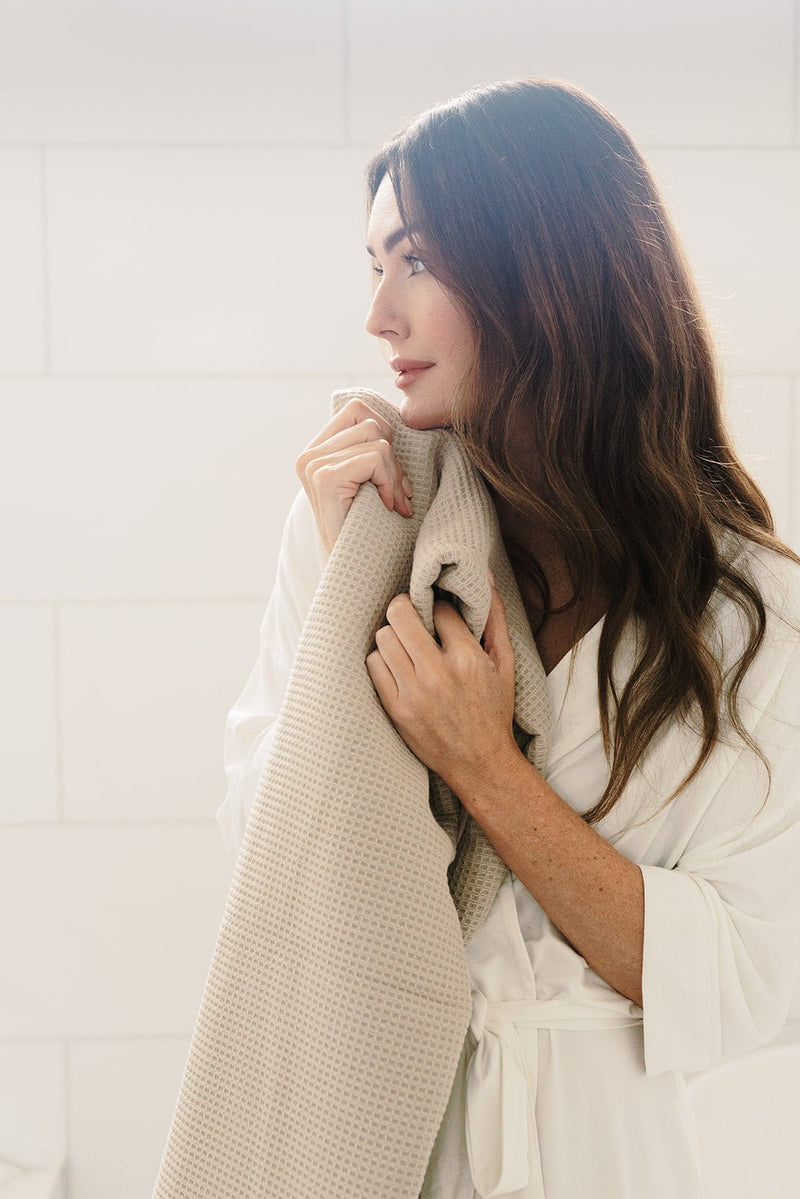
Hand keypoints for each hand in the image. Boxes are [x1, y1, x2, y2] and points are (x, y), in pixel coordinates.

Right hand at [295, 396, 414, 556]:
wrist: (354, 572)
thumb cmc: (369, 528)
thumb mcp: (368, 482)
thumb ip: (371, 450)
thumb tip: (402, 417)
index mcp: (315, 451)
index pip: (358, 410)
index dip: (385, 434)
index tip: (392, 473)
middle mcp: (308, 456)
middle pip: (369, 421)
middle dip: (393, 456)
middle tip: (398, 491)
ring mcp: (313, 465)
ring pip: (376, 438)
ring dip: (394, 473)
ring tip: (393, 502)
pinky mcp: (324, 478)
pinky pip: (375, 457)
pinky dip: (389, 483)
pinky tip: (387, 507)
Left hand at [365, 570, 518, 800]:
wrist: (479, 763)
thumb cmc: (494, 711)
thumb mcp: (505, 664)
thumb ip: (495, 619)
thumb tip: (487, 578)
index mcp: (467, 659)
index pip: (440, 610)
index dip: (439, 607)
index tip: (440, 615)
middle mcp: (437, 674)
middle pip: (400, 615)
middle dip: (405, 607)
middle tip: (412, 614)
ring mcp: (412, 693)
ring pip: (383, 637)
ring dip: (393, 634)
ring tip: (405, 642)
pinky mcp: (395, 709)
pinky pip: (373, 665)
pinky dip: (382, 659)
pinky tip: (397, 664)